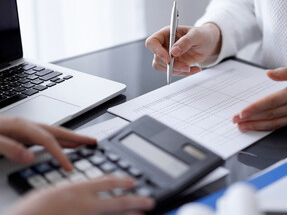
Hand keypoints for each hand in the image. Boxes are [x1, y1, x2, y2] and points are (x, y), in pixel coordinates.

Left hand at [0, 116, 95, 170]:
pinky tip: (60, 145)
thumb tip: (30, 156)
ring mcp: (24, 129)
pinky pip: (45, 138)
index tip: (70, 167)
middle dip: (76, 137)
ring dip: (70, 138)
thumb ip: (8, 147)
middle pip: (57, 131)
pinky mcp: (21, 134)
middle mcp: (26, 125)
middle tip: (93, 142)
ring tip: (83, 143)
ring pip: (53, 133)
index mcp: (21, 126)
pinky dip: (58, 141)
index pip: (48, 140)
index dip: (60, 154)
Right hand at [8, 176, 154, 214]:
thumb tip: (83, 190)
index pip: (106, 183)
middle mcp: (86, 205)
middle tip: (149, 201)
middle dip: (136, 201)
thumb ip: (72, 190)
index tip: (132, 181)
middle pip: (117, 202)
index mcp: (77, 190)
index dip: (121, 182)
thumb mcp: (53, 191)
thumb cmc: (33, 209)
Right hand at [145, 23, 221, 75]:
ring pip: (163, 68)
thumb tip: (174, 51)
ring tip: (190, 68)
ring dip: (176, 71)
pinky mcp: (174, 64)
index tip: (168, 59)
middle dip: (171, 65)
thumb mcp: (196, 35)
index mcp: (167, 33)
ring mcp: (168, 55)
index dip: (157, 51)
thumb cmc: (202, 34)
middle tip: (185, 67)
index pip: (152, 42)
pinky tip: (194, 69)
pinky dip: (184, 73)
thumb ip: (185, 41)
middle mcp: (165, 45)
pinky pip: (173, 72)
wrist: (208, 43)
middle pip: (157, 58)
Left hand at [232, 64, 286, 130]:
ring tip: (242, 127)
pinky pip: (280, 126)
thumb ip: (285, 72)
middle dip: (250, 119)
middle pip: (269, 115)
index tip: (242, 112)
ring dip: (256, 126)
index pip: (271, 102)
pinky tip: (257, 127)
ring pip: (274, 123)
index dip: (255, 108)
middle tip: (236, 120)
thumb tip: (268, 74)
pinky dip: (267, 127)